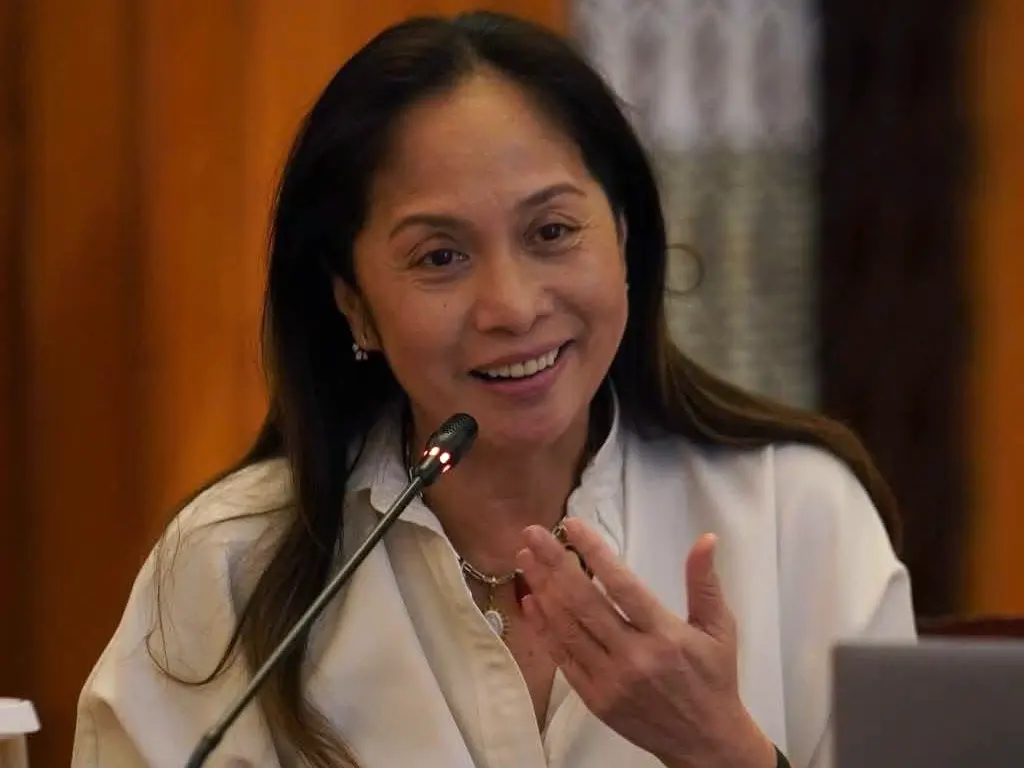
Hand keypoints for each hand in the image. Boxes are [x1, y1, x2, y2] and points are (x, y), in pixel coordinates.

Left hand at [515, 519, 774, 767]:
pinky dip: (543, 627)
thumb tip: (707, 538)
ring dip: (542, 589)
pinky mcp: (594, 698)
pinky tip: (530, 600)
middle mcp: (634, 657)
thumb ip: (705, 582)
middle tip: (533, 533)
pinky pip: (562, 657)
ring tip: (525, 559)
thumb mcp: (719, 628)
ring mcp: (610, 680)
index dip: (594, 552)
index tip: (572, 525)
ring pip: (567, 628)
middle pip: (584, 603)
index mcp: (664, 635)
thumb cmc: (713, 678)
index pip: (621, 585)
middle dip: (554, 563)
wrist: (705, 743)